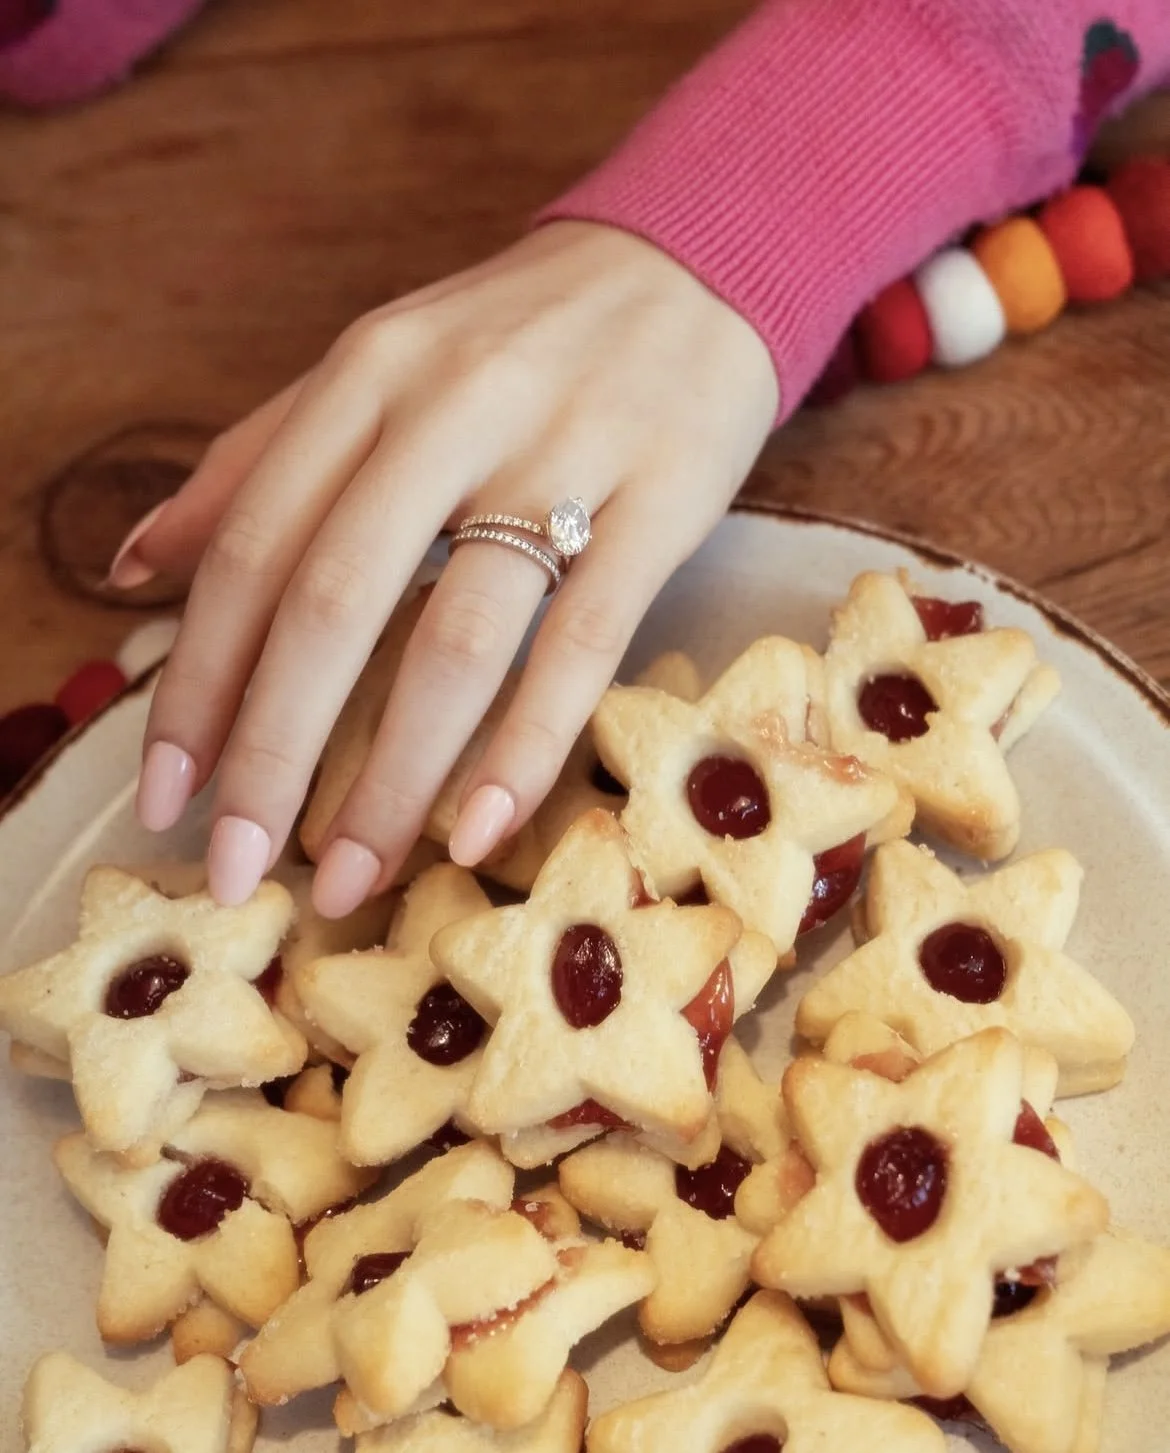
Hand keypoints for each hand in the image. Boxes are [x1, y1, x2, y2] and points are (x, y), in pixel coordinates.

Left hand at [121, 221, 777, 914]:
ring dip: (392, 776)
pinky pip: (583, 642)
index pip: (255, 544)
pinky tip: (480, 830)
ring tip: (348, 876)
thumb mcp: (376, 367)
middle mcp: (452, 409)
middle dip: (272, 751)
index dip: (196, 679)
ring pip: (458, 636)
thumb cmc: (516, 340)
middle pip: (336, 600)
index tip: (163, 795)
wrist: (691, 266)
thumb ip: (257, 460)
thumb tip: (138, 563)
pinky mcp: (660, 503)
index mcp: (367, 375)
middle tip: (234, 868)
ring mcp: (563, 455)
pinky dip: (525, 744)